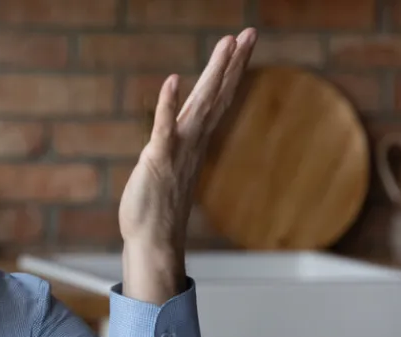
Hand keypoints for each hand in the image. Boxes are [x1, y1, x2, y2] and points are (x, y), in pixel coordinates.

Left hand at [116, 28, 256, 302]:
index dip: (231, 70)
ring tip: (227, 44)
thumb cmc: (157, 207)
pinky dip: (168, 105)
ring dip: (213, 74)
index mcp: (194, 140)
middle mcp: (192, 141)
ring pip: (200, 105)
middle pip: (216, 95)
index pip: (218, 98)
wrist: (152, 239)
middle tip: (248, 33)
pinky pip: (164, 128)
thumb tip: (181, 132)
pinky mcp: (157, 159)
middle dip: (232, 63)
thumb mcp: (169, 167)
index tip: (243, 42)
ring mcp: (177, 149)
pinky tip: (171, 81)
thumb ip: (176, 146)